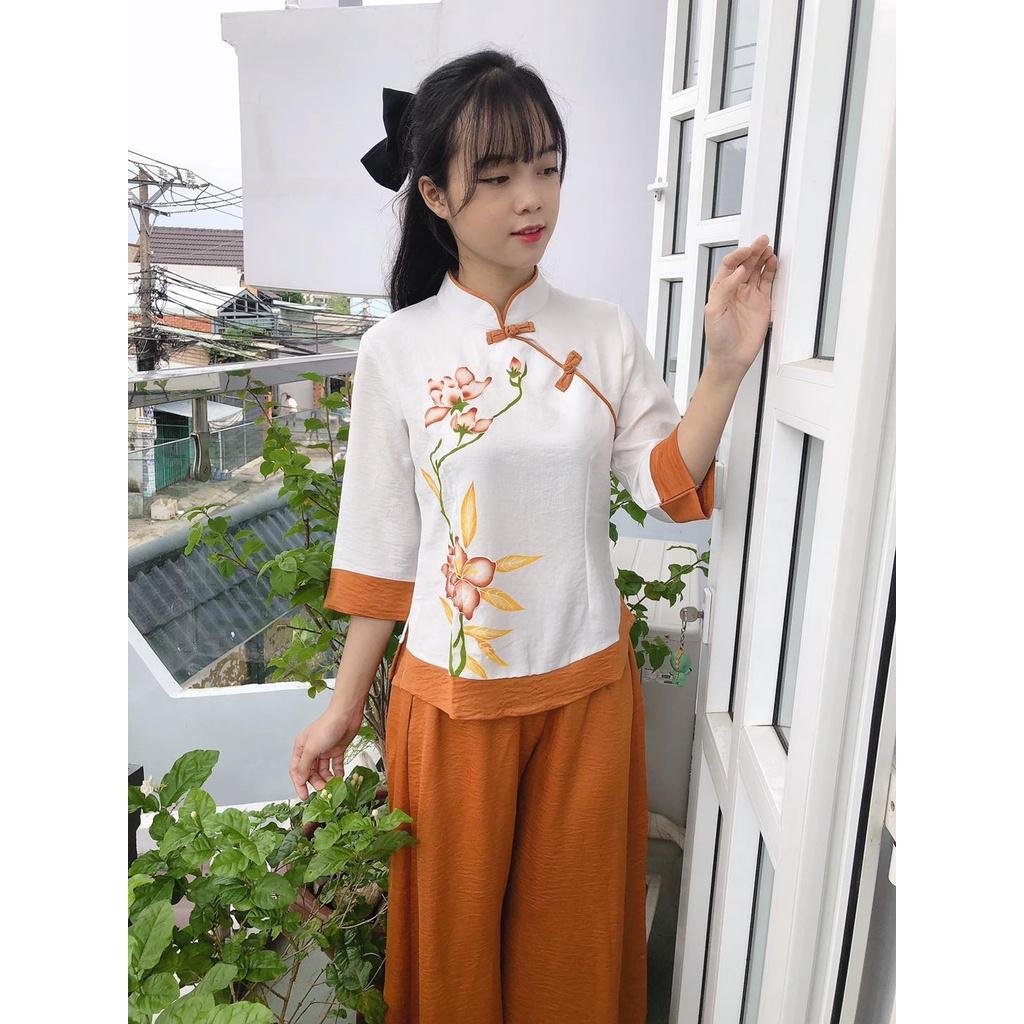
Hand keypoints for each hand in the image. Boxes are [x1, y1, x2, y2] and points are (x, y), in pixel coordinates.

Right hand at [290, 698, 364, 799]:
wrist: (347, 715)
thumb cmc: (328, 726)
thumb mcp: (312, 748)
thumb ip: (304, 766)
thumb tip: (298, 780)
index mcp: (301, 748)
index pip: (296, 770)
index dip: (299, 784)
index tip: (304, 796)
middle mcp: (312, 750)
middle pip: (311, 772)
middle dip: (316, 782)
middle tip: (323, 790)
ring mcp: (325, 750)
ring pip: (323, 770)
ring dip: (327, 779)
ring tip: (333, 785)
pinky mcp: (337, 750)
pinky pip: (336, 765)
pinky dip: (337, 772)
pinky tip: (340, 778)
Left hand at [704, 234, 776, 379]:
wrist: (732, 357)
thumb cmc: (718, 338)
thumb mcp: (714, 311)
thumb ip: (725, 289)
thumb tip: (738, 271)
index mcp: (720, 289)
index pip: (729, 266)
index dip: (738, 256)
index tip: (747, 252)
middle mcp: (735, 289)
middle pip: (745, 264)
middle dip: (753, 251)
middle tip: (762, 241)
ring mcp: (749, 295)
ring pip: (757, 270)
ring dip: (762, 258)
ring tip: (768, 248)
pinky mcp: (762, 302)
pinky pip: (767, 282)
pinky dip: (771, 270)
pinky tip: (773, 261)